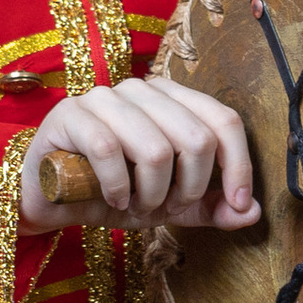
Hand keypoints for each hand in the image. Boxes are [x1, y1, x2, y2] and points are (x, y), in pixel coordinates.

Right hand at [21, 77, 258, 232]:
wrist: (51, 197)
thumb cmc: (113, 192)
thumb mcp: (169, 204)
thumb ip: (209, 207)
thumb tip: (251, 212)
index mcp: (173, 99)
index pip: (223, 120)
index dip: (238, 165)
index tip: (236, 203)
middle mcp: (143, 89)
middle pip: (196, 138)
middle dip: (188, 189)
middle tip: (167, 208)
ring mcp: (105, 97)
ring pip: (155, 148)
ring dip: (152, 194)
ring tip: (137, 204)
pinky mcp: (70, 114)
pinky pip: (108, 151)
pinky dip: (118, 188)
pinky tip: (113, 199)